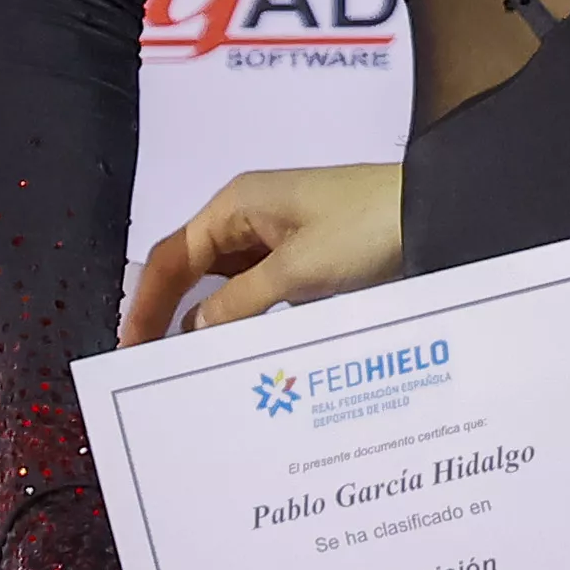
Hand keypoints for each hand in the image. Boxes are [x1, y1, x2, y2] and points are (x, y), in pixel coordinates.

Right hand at [123, 162, 404, 344]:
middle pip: (192, 268)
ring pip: (226, 282)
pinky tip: (239, 348)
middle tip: (153, 364)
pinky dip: (245, 315)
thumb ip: (238, 303)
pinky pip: (260, 287)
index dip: (146, 302)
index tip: (130, 347)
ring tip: (189, 365)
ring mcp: (279, 233)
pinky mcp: (307, 253)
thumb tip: (191, 332)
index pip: (171, 257)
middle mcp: (249, 214)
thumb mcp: (297, 270)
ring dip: (209, 318)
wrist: (439, 210)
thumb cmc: (364, 229)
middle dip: (170, 312)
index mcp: (236, 204)